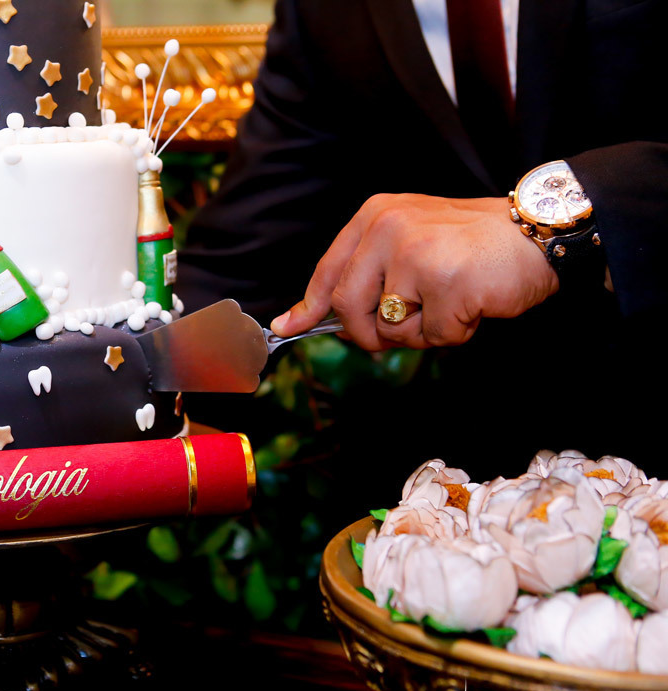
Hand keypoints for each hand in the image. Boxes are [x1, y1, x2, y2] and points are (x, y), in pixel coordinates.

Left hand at [269, 194, 558, 349]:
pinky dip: (455, 332)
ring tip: (452, 299)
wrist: (540, 231)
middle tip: (400, 331)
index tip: (288, 327)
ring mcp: (415, 255)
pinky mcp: (445, 283)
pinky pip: (433, 336)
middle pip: (345, 304)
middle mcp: (388, 229)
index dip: (307, 305)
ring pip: (389, 326)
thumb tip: (316, 319)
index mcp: (376, 216)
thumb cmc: (475, 244)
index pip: (328, 270)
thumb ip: (368, 274)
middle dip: (368, 332)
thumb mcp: (412, 241)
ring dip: (420, 331)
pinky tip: (474, 303)